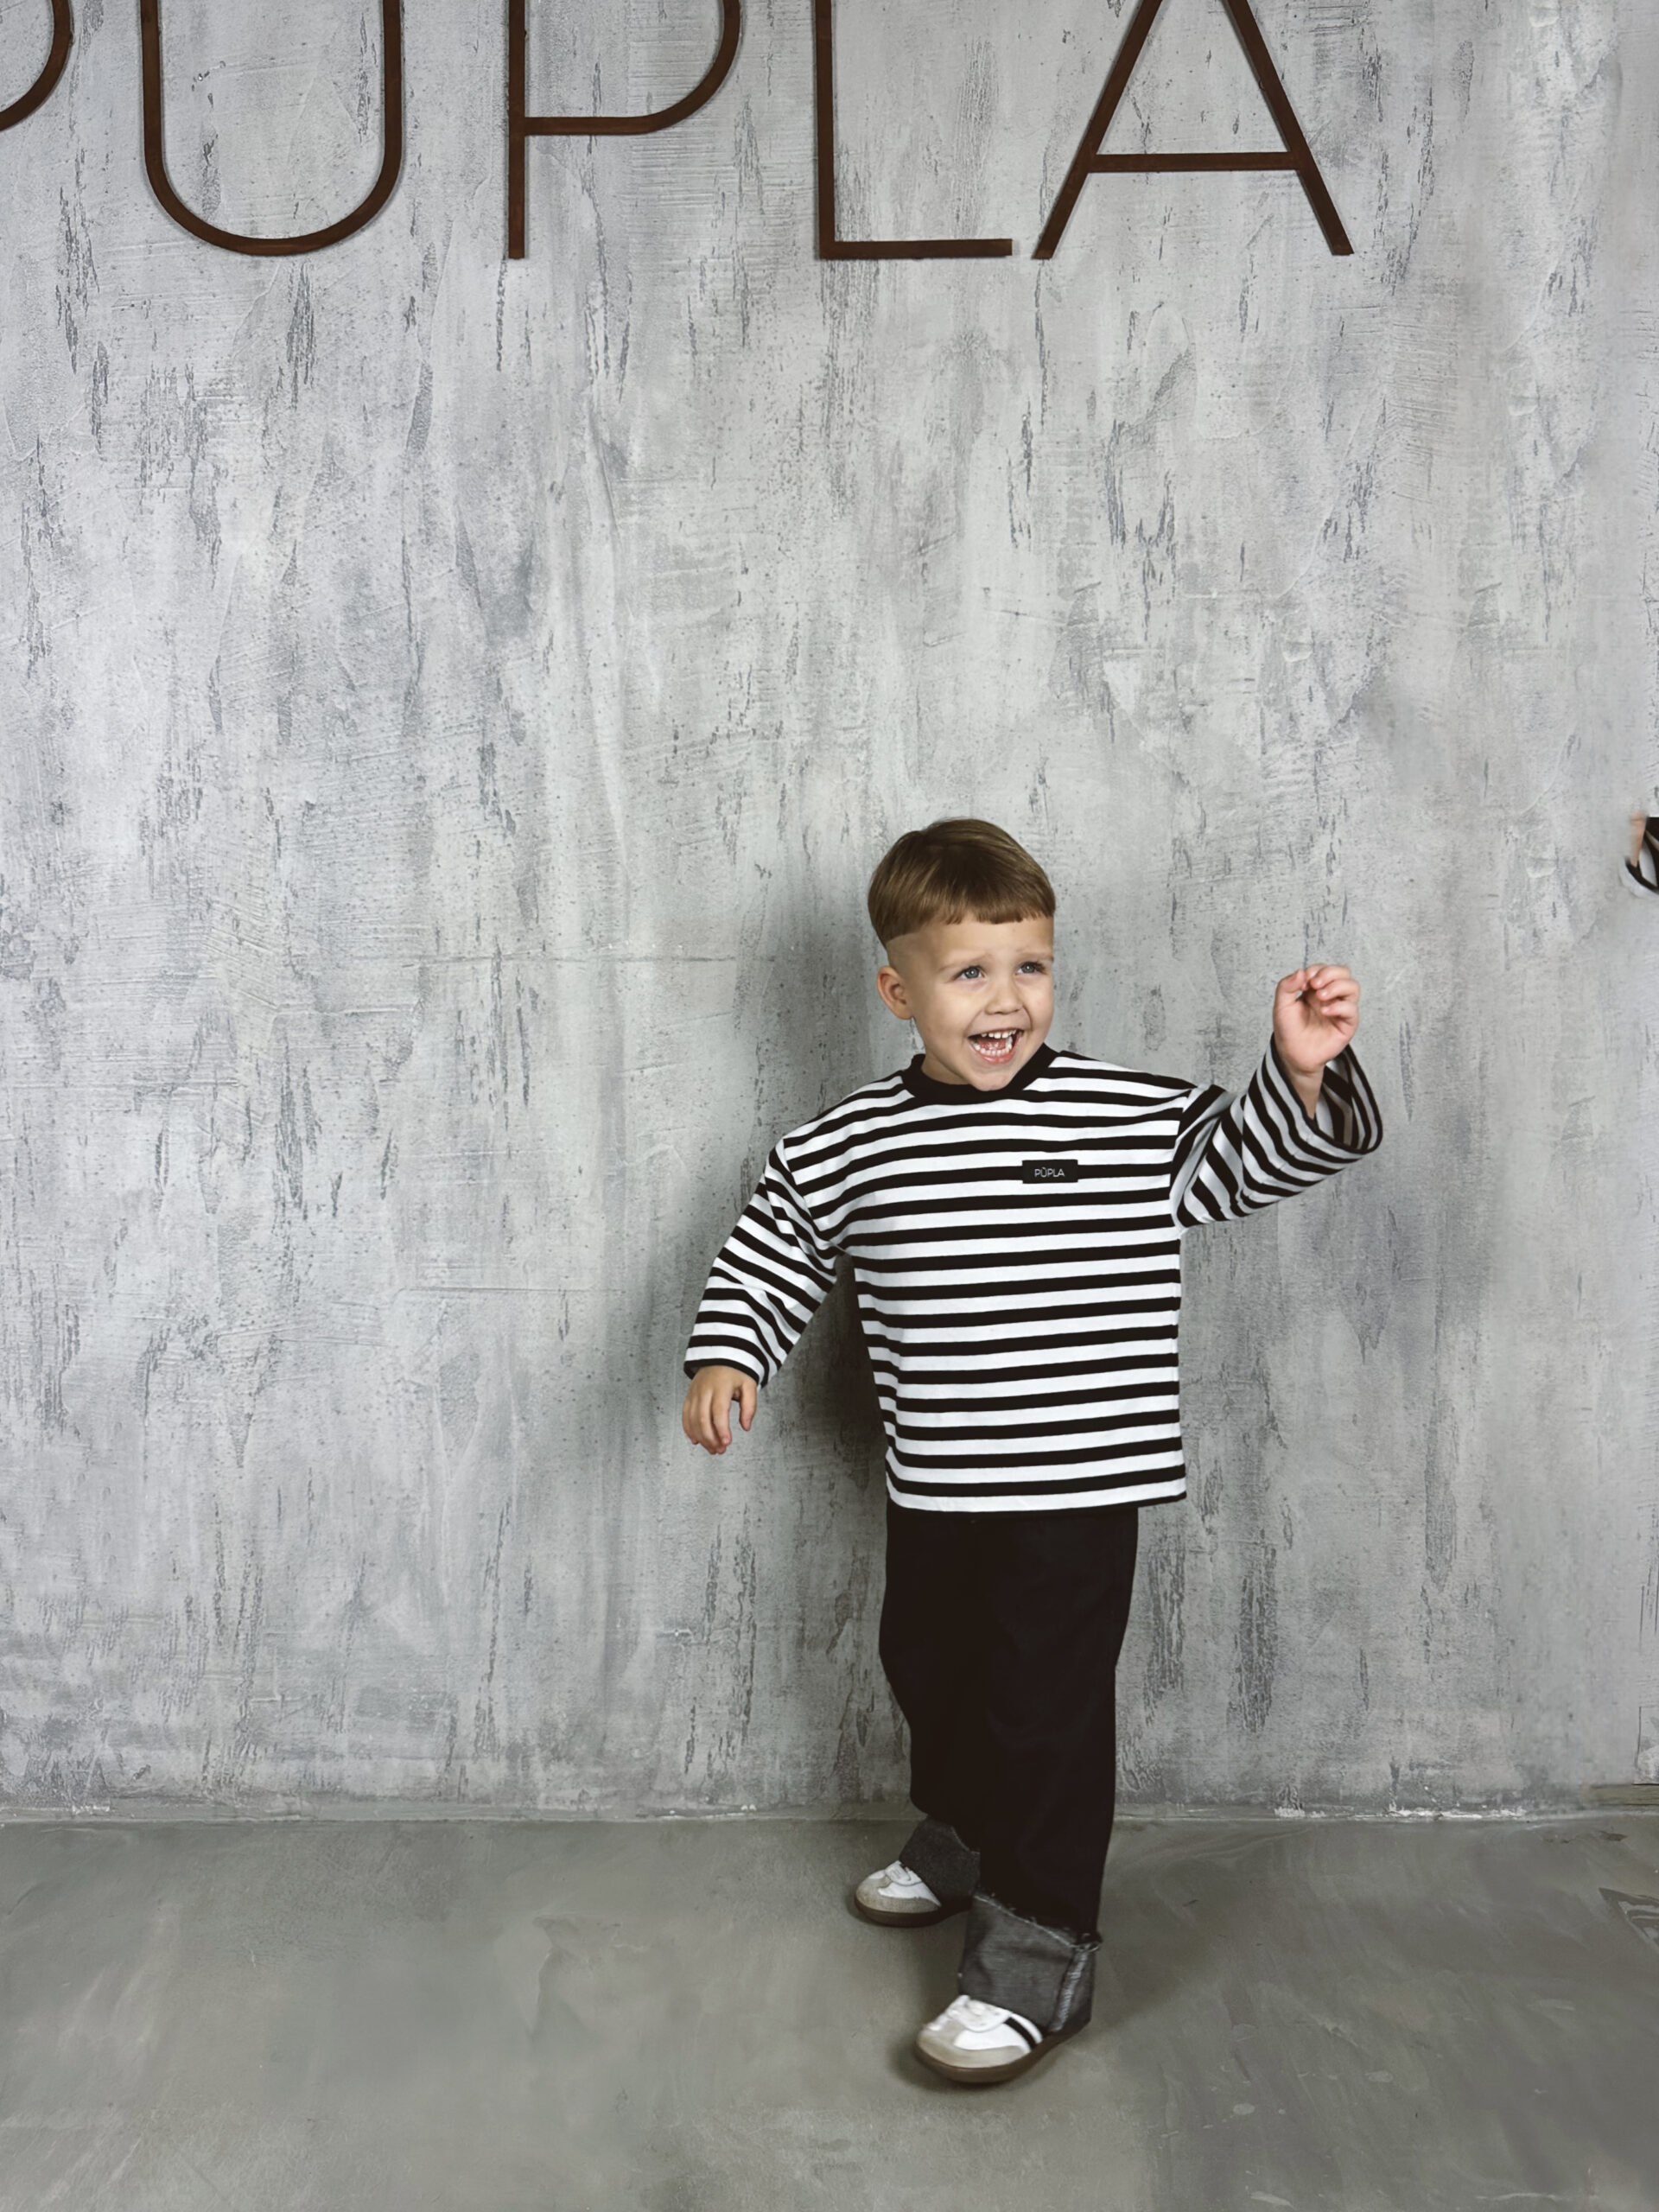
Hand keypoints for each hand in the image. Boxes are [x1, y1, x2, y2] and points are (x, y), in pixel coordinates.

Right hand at [682, 1365, 757, 1454]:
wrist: (720, 1356)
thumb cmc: (735, 1372)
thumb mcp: (749, 1385)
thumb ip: (750, 1407)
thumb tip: (746, 1426)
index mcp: (721, 1386)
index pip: (719, 1411)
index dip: (721, 1429)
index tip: (727, 1442)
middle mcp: (704, 1390)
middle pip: (703, 1418)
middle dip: (711, 1438)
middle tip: (721, 1450)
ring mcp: (694, 1393)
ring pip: (692, 1420)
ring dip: (701, 1438)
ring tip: (712, 1448)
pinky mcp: (689, 1397)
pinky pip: (685, 1416)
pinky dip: (689, 1430)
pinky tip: (696, 1440)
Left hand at [1273, 964, 1359, 1113]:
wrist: (1292, 1055)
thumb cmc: (1288, 1030)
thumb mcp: (1281, 1005)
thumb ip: (1287, 986)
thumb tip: (1301, 971)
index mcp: (1316, 989)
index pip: (1324, 969)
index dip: (1315, 971)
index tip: (1302, 983)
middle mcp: (1331, 996)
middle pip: (1343, 972)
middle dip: (1329, 973)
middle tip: (1314, 984)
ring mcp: (1340, 1009)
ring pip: (1352, 987)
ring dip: (1337, 986)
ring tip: (1321, 996)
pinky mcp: (1347, 1024)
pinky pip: (1351, 1009)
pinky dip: (1339, 1006)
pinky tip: (1325, 1011)